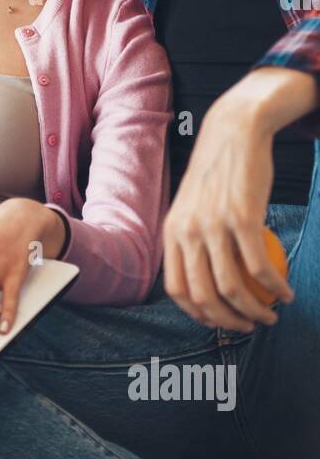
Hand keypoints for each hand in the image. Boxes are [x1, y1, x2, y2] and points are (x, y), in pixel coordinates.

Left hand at [163, 71, 306, 330]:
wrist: (235, 131)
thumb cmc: (218, 171)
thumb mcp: (192, 205)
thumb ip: (192, 238)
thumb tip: (203, 278)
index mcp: (171, 232)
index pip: (176, 289)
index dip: (196, 314)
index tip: (218, 321)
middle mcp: (187, 232)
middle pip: (203, 296)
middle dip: (227, 322)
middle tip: (249, 326)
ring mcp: (214, 226)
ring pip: (232, 288)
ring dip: (255, 312)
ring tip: (271, 316)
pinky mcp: (243, 218)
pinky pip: (260, 267)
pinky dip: (275, 287)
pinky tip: (286, 294)